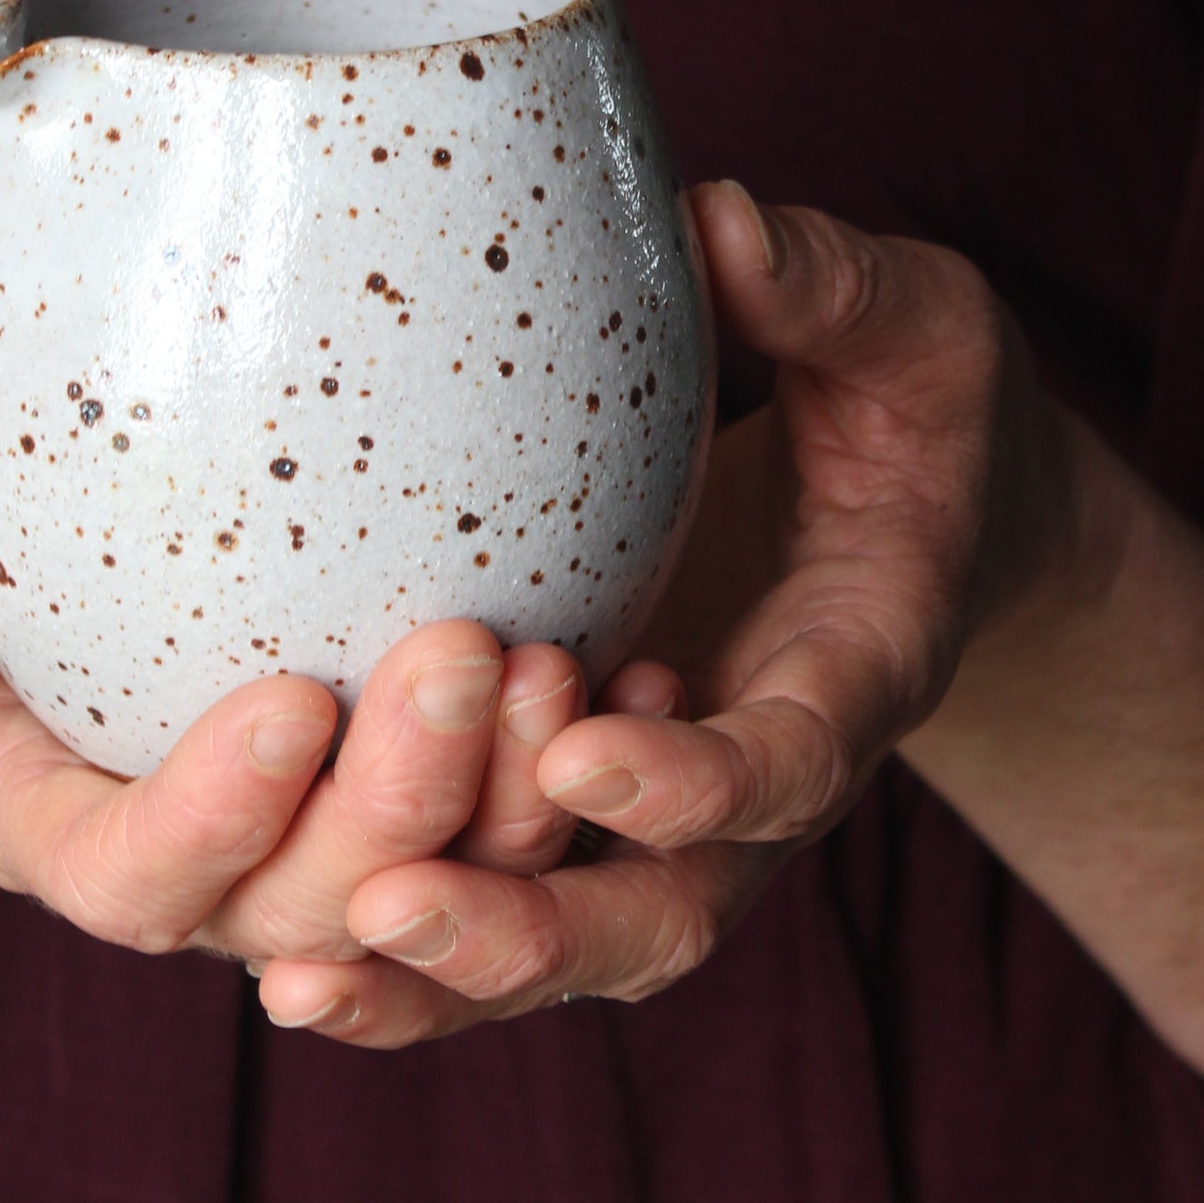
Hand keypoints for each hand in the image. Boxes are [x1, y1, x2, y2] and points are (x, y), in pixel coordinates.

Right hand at [0, 412, 602, 992]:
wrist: (51, 517)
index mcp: (60, 828)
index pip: (136, 875)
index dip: (214, 819)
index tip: (292, 699)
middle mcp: (205, 874)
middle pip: (313, 904)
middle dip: (396, 804)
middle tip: (463, 648)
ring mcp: (324, 850)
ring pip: (440, 890)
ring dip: (510, 807)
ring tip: (566, 669)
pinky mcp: (427, 804)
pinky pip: (520, 830)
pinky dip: (583, 772)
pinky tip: (646, 671)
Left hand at [254, 182, 1083, 1043]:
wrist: (920, 517)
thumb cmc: (913, 411)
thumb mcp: (912, 330)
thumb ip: (831, 292)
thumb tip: (713, 225)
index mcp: (857, 669)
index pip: (791, 760)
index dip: (698, 780)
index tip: (580, 751)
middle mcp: (762, 785)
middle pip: (665, 916)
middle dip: (530, 928)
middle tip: (387, 901)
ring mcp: (670, 824)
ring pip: (567, 950)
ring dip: (438, 975)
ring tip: (298, 977)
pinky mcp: (587, 823)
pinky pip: (501, 912)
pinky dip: (407, 965)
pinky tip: (284, 967)